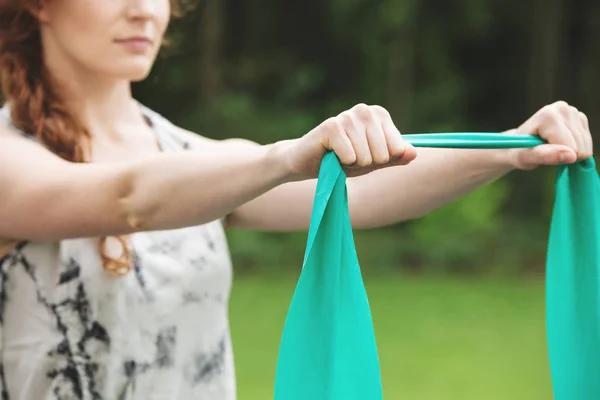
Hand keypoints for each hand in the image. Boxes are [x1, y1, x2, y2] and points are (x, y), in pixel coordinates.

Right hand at [283, 103, 416, 178]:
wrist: (308, 161)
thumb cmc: (343, 160)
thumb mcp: (374, 160)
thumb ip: (395, 157)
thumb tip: (414, 153)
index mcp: (379, 115)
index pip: (398, 148)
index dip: (382, 160)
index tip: (367, 155)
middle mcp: (364, 111)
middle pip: (383, 154)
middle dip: (367, 163)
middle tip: (351, 157)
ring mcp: (347, 116)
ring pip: (366, 157)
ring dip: (352, 164)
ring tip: (340, 156)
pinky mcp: (331, 127)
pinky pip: (349, 156)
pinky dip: (341, 163)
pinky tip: (330, 154)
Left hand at [510, 101, 592, 169]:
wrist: (519, 143)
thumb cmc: (520, 151)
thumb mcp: (526, 157)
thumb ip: (545, 156)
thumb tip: (572, 155)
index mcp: (548, 115)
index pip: (570, 147)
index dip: (557, 156)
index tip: (541, 152)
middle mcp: (562, 108)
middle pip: (580, 146)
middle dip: (564, 154)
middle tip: (546, 151)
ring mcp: (572, 111)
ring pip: (585, 145)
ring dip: (570, 152)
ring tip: (552, 147)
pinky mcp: (579, 117)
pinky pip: (587, 142)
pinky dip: (576, 148)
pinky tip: (561, 144)